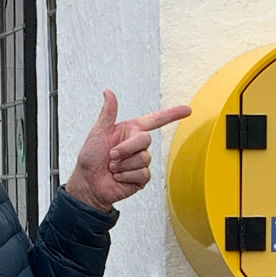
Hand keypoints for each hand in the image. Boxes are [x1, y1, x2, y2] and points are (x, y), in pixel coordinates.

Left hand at [66, 90, 190, 211]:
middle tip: (111, 155)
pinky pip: (142, 173)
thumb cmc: (91, 158)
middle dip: (126, 148)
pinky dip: (126, 176)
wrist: (88, 184)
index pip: (155, 120)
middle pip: (146, 140)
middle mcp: (137, 146)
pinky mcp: (141, 178)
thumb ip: (108, 113)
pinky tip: (118, 177)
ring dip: (123, 164)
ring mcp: (140, 162)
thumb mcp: (98, 132)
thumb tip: (108, 92)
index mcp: (130, 131)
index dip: (172, 114)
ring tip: (113, 168)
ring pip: (144, 158)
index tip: (187, 110)